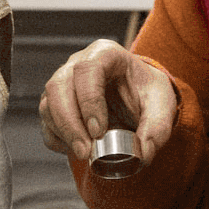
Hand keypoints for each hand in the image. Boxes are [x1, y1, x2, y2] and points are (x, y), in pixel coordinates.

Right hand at [38, 39, 177, 165]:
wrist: (140, 97)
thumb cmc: (148, 93)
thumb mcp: (162, 105)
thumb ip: (156, 128)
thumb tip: (143, 154)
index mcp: (106, 54)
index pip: (88, 69)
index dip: (88, 100)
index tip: (98, 131)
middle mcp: (79, 63)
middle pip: (59, 86)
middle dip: (70, 122)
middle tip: (86, 151)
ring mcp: (64, 81)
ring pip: (48, 103)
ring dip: (62, 132)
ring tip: (83, 154)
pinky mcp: (57, 103)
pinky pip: (46, 120)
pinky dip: (56, 138)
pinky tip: (74, 149)